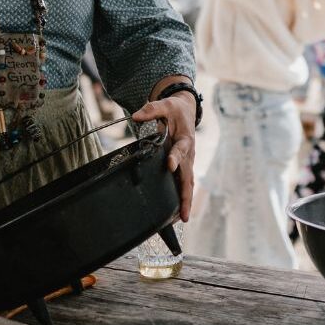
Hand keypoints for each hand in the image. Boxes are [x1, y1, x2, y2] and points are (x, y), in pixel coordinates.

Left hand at [132, 90, 196, 220]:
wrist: (186, 111)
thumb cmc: (174, 110)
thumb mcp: (165, 105)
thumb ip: (151, 110)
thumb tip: (136, 116)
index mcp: (184, 139)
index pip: (180, 150)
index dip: (175, 157)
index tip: (170, 165)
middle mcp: (188, 154)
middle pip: (188, 177)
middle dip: (186, 196)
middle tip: (184, 214)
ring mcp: (187, 162)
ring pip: (188, 184)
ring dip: (186, 202)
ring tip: (182, 220)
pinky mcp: (183, 166)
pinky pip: (184, 183)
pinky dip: (182, 198)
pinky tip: (176, 214)